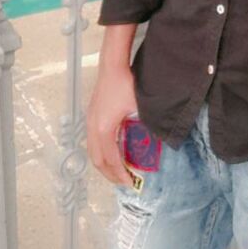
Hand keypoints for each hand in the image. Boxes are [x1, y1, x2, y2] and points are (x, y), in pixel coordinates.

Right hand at [86, 64, 137, 185]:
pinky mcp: (91, 116)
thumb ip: (147, 125)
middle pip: (97, 160)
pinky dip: (101, 152)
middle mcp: (93, 127)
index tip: (131, 182)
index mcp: (104, 129)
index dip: (121, 173)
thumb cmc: (125, 84)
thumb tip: (157, 141)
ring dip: (104, 164)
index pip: (111, 159)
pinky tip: (112, 152)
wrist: (112, 66)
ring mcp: (90, 121)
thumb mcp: (139, 107)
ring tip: (118, 171)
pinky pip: (92, 142)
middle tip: (125, 181)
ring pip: (93, 151)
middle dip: (110, 174)